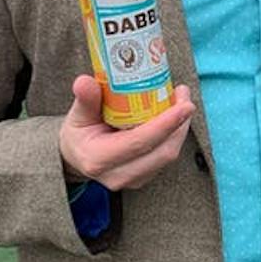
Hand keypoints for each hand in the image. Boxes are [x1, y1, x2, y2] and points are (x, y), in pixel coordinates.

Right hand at [58, 75, 195, 191]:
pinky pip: (165, 156)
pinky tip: (174, 116)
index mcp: (99, 159)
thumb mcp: (77, 115)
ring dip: (180, 128)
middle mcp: (118, 175)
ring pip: (167, 155)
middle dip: (179, 124)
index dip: (165, 124)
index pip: (139, 142)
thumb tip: (85, 81)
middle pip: (162, 152)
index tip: (184, 105)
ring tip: (181, 101)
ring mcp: (133, 180)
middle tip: (184, 96)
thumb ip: (85, 99)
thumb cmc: (78, 134)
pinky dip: (174, 135)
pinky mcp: (144, 177)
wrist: (76, 157)